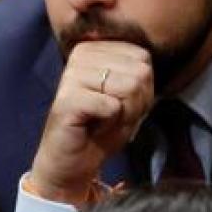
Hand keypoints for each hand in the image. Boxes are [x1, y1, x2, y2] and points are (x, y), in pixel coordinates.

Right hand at [28, 41, 153, 204]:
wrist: (72, 163)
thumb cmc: (101, 128)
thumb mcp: (130, 96)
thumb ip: (139, 73)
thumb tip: (144, 63)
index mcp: (96, 48)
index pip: (143, 57)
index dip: (142, 89)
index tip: (120, 104)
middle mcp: (81, 54)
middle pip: (140, 72)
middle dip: (135, 103)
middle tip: (112, 117)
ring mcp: (71, 75)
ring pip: (129, 87)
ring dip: (124, 114)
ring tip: (103, 122)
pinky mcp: (67, 100)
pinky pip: (112, 107)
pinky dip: (110, 125)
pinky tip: (92, 129)